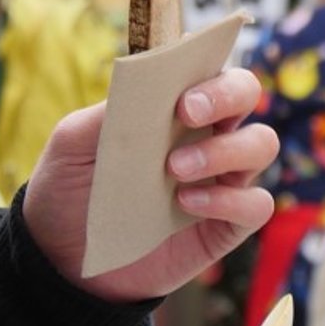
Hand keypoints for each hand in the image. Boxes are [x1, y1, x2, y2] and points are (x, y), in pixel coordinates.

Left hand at [25, 67, 277, 303]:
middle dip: (226, 95)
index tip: (180, 87)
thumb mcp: (71, 146)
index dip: (206, 65)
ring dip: (225, 150)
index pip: (208, 67)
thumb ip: (106, 114)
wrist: (62, 260)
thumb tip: (141, 86)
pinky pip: (256, 204)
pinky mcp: (225, 225)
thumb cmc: (70, 189)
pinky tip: (186, 205)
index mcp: (173, 106)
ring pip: (261, 144)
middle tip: (188, 114)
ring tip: (176, 169)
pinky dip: (229, 200)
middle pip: (247, 93)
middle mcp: (206, 134)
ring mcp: (221, 179)